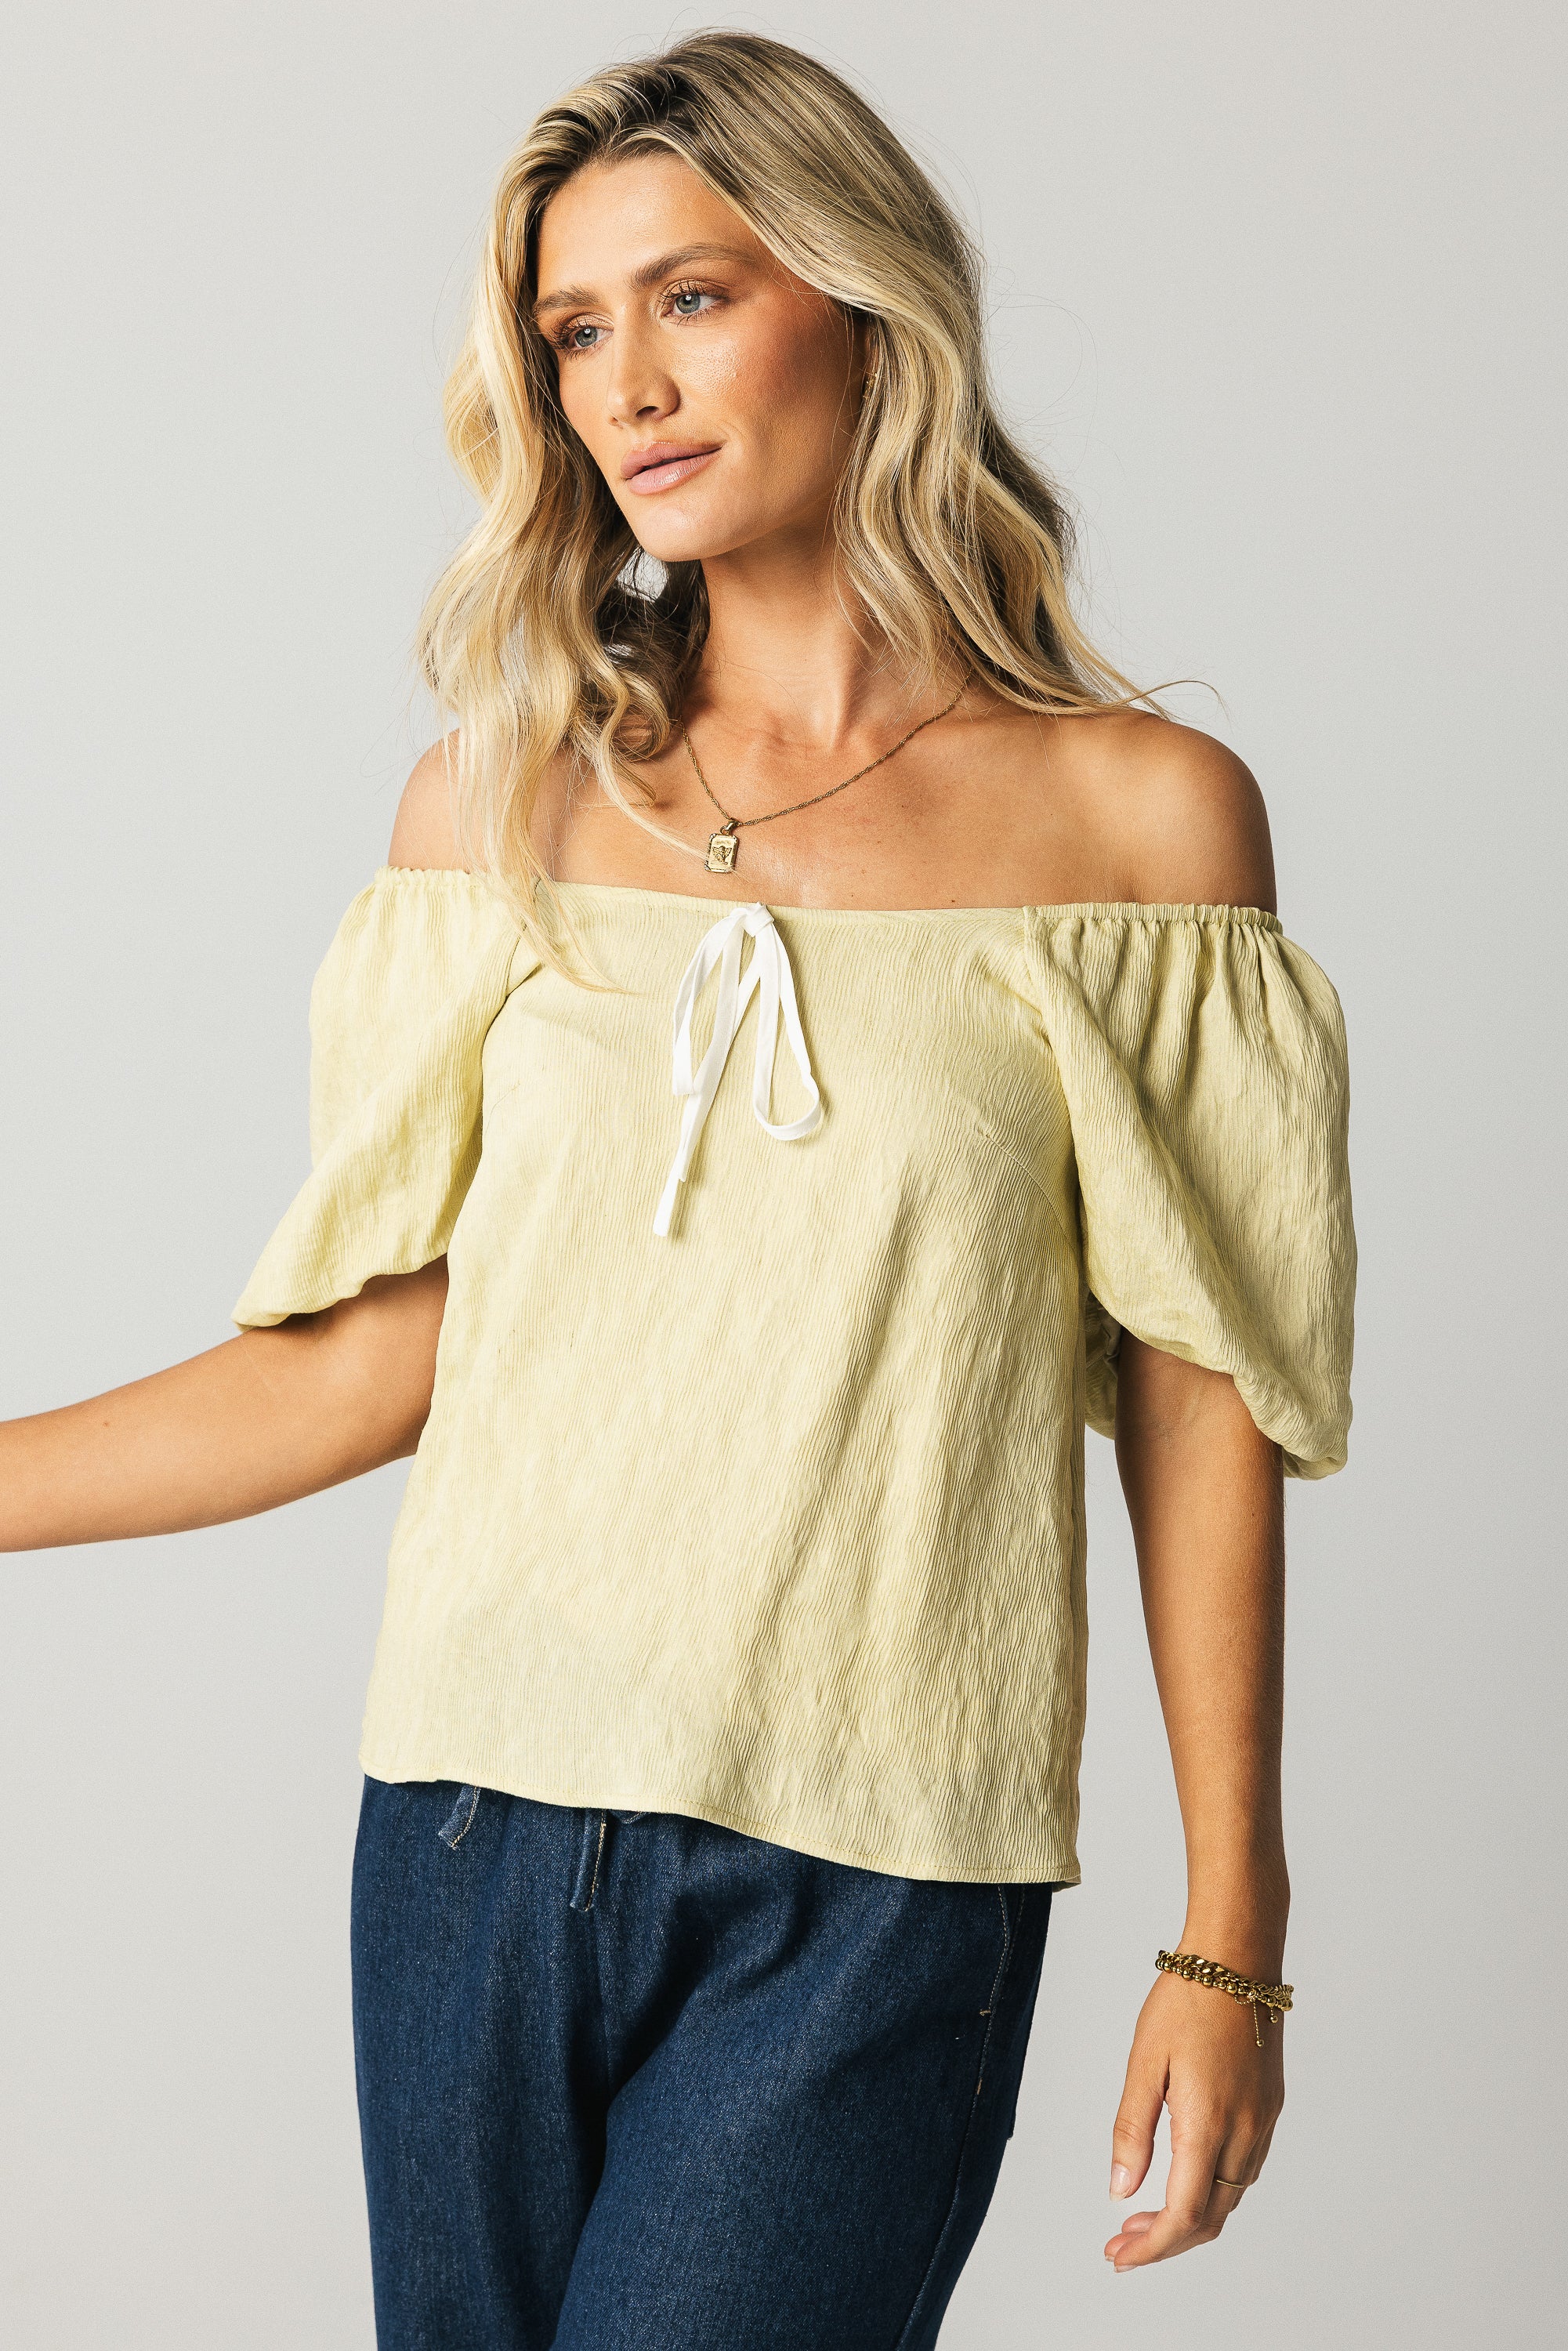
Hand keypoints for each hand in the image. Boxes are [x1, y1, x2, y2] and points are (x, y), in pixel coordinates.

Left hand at [1104, 1969, 1283, 2269]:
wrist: (1239, 1959)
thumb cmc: (1186, 2000)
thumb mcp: (1144, 2061)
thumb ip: (1133, 2129)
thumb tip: (1121, 2191)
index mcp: (1208, 2125)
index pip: (1183, 2216)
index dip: (1151, 2247)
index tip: (1117, 2257)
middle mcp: (1244, 2133)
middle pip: (1209, 2218)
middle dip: (1165, 2242)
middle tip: (1121, 2244)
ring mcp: (1263, 2123)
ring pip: (1229, 2198)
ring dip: (1189, 2219)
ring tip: (1143, 2218)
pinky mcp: (1270, 2109)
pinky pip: (1243, 2171)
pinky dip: (1212, 2191)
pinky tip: (1183, 2179)